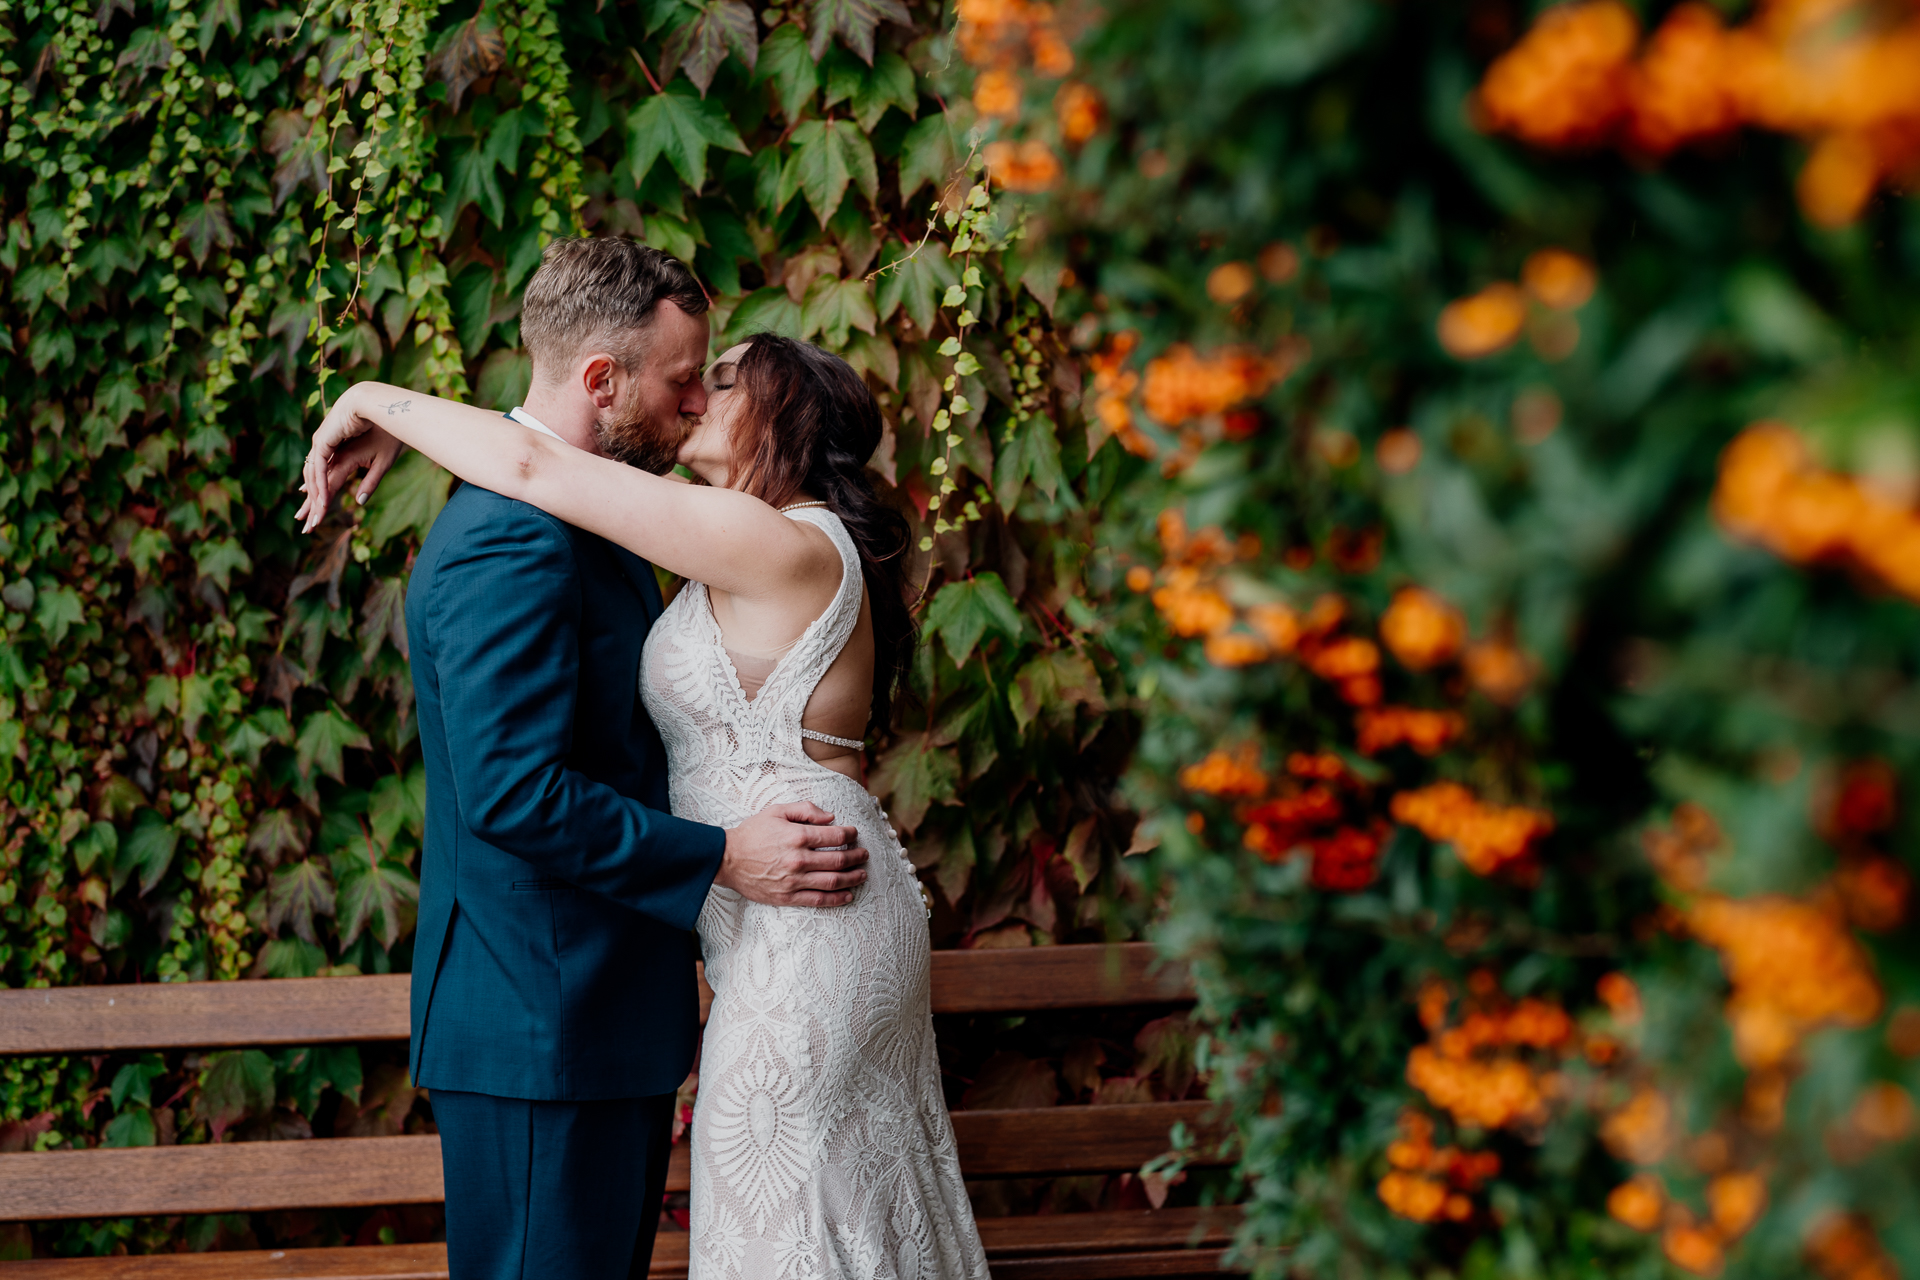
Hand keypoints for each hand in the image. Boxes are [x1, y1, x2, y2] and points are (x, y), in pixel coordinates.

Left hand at [295, 386, 405, 532]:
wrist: (383, 405)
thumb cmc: (389, 430)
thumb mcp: (382, 463)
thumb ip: (370, 482)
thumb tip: (358, 501)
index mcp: (343, 455)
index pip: (328, 482)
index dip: (321, 500)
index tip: (316, 519)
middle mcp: (330, 452)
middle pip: (316, 483)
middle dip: (312, 506)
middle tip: (306, 527)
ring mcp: (324, 446)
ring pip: (314, 478)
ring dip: (314, 501)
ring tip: (313, 521)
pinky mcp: (323, 441)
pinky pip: (318, 468)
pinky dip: (319, 486)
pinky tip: (321, 502)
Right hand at [716, 802, 868, 907]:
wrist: (726, 858)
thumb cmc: (752, 832)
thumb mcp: (777, 811)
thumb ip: (806, 809)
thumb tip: (831, 818)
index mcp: (797, 836)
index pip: (836, 837)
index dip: (850, 834)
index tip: (854, 834)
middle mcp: (799, 860)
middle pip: (839, 860)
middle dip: (857, 856)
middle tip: (864, 854)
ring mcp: (794, 881)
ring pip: (833, 881)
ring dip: (853, 878)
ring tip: (862, 874)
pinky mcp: (788, 897)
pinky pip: (818, 900)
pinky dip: (837, 899)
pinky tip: (848, 895)